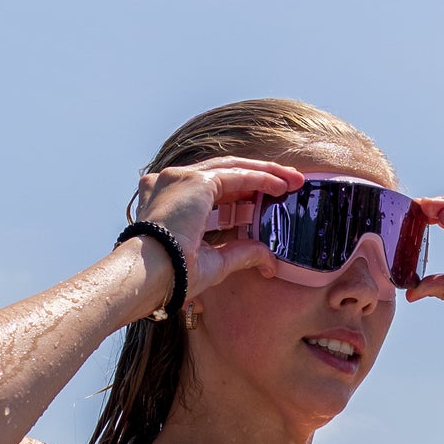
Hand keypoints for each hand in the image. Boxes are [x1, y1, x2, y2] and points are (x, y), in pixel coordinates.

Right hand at [130, 158, 304, 303]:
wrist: (149, 276)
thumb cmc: (172, 276)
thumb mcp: (214, 263)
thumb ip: (240, 253)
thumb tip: (268, 259)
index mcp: (169, 201)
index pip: (213, 190)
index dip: (245, 192)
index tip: (270, 199)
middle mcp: (172, 183)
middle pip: (225, 172)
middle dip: (261, 176)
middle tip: (290, 183)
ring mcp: (180, 178)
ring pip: (232, 168)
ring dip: (266, 173)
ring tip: (293, 181)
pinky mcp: (194, 181)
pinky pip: (236, 175)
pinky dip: (261, 178)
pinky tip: (281, 185)